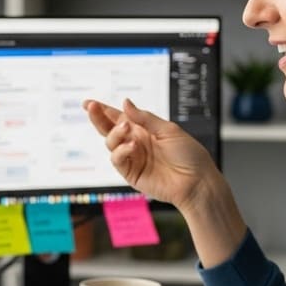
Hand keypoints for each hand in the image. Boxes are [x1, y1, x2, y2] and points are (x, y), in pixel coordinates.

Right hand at [82, 98, 219, 210]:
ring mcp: (132, 158)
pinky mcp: (131, 173)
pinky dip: (121, 151)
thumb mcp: (168, 130)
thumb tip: (125, 103)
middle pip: (110, 129)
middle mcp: (136, 142)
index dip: (104, 110)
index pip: (120, 117)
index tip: (89, 103)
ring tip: (125, 129)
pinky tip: (132, 146)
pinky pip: (117, 160)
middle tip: (91, 108)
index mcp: (145, 130)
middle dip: (98, 118)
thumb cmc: (188, 155)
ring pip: (111, 143)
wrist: (196, 182)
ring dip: (115, 133)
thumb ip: (144, 118)